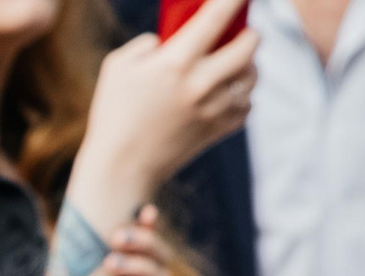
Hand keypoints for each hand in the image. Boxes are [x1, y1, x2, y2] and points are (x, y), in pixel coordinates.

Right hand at [70, 0, 255, 228]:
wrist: (120, 170)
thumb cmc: (112, 115)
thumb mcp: (116, 67)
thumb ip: (146, 44)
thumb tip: (169, 40)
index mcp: (176, 62)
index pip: (218, 15)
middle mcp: (201, 83)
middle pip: (250, 45)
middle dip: (249, 33)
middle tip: (241, 32)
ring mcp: (213, 109)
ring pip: (252, 76)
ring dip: (247, 66)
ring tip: (232, 66)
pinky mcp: (217, 131)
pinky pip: (246, 107)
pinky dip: (240, 98)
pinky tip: (225, 96)